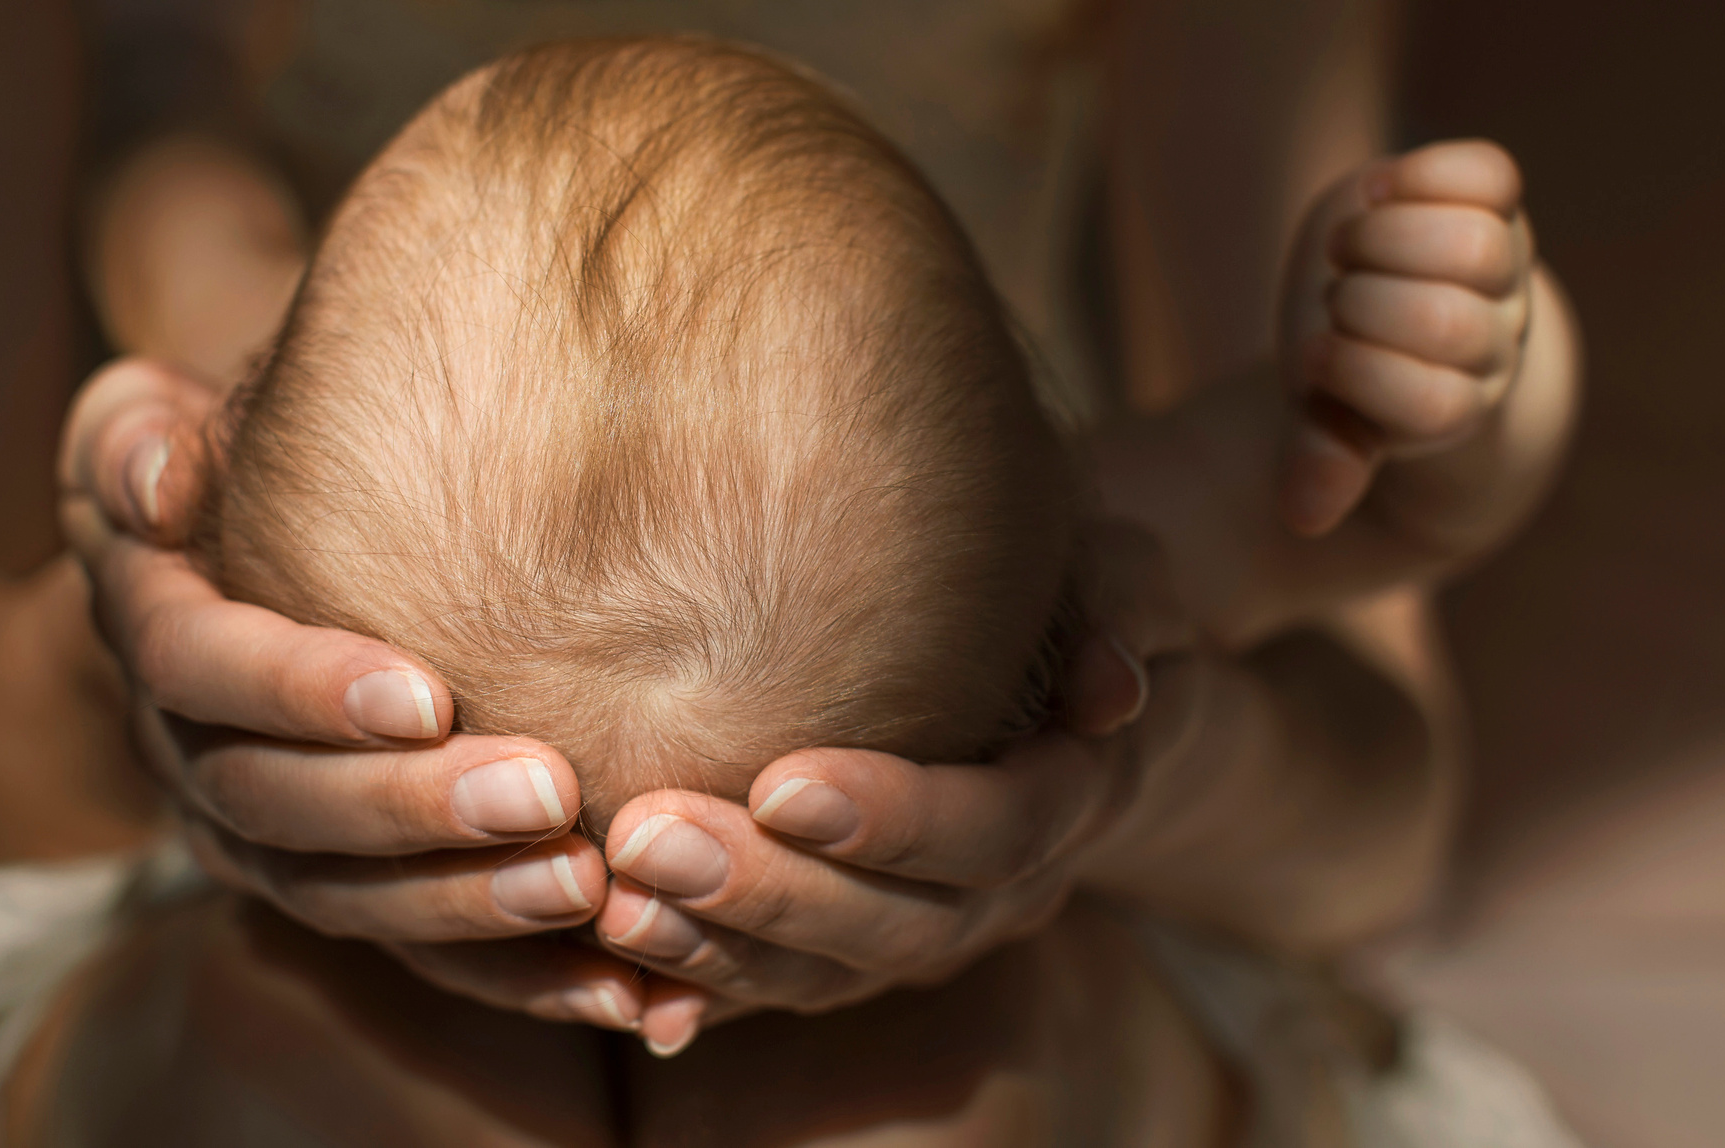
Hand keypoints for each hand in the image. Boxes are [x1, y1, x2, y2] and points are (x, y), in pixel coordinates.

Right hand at [57, 357, 654, 1030]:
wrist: (223, 558)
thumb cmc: (209, 467)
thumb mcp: (142, 427)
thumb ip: (135, 442)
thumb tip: (153, 482)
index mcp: (151, 633)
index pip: (202, 672)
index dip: (301, 691)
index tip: (425, 694)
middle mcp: (190, 754)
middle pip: (283, 805)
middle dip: (413, 810)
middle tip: (547, 791)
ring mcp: (260, 840)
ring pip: (346, 898)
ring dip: (467, 903)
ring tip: (587, 884)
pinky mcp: (339, 892)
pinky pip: (418, 953)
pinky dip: (517, 979)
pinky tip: (623, 991)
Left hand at [590, 525, 1189, 1055]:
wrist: (1067, 686)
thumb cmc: (1073, 594)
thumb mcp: (1117, 573)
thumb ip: (1117, 604)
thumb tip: (1116, 687)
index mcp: (1070, 795)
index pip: (995, 831)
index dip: (896, 821)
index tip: (781, 786)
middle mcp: (1000, 889)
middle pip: (896, 927)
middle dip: (770, 894)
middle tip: (646, 838)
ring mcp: (925, 930)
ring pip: (825, 975)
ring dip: (715, 947)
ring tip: (612, 900)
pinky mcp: (850, 950)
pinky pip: (774, 989)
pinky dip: (697, 984)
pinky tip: (607, 962)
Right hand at [1278, 139, 1537, 536]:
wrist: (1384, 298)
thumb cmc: (1343, 366)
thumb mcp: (1319, 415)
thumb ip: (1319, 453)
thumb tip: (1307, 515)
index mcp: (1453, 410)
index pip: (1432, 406)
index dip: (1360, 374)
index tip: (1315, 357)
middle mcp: (1496, 344)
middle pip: (1450, 322)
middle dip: (1363, 303)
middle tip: (1334, 298)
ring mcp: (1506, 271)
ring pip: (1477, 248)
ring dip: (1387, 239)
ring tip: (1350, 247)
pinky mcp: (1501, 204)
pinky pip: (1486, 177)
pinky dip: (1422, 176)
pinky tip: (1381, 193)